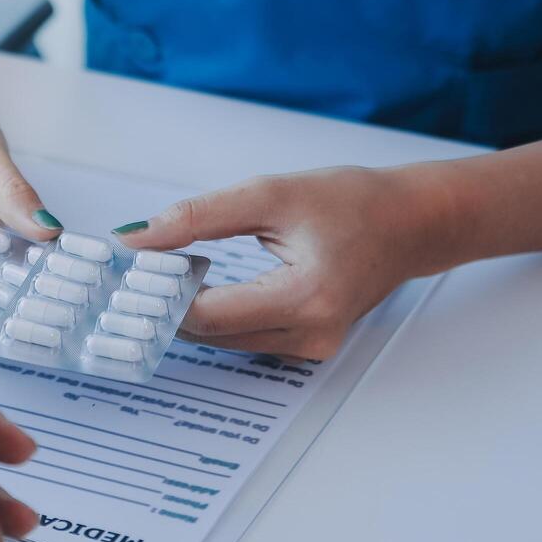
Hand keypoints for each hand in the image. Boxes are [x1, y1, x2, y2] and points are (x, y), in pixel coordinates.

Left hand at [116, 167, 443, 359]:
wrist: (410, 223)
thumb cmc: (354, 203)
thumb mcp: (271, 194)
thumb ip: (198, 216)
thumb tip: (138, 236)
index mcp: (305, 299)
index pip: (208, 314)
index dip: (162, 294)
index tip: (131, 268)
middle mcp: (309, 336)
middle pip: (210, 334)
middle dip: (168, 303)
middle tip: (136, 269)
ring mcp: (309, 348)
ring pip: (223, 340)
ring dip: (189, 310)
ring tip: (162, 272)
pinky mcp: (305, 346)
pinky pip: (243, 337)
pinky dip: (216, 314)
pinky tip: (196, 287)